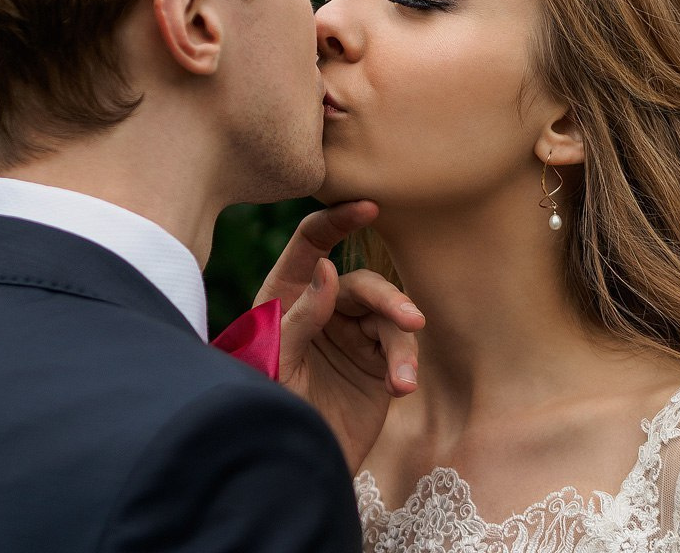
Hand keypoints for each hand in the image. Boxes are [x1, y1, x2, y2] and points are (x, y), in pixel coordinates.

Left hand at [257, 201, 422, 471]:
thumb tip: (328, 267)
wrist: (289, 473)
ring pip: (387, 317)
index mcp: (284, 298)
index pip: (311, 245)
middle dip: (388, 299)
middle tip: (410, 320)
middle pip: (361, 284)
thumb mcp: (277, 366)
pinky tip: (402, 387)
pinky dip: (405, 365)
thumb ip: (299, 318)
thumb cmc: (269, 413)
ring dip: (401, 343)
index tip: (368, 207)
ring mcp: (350, 335)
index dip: (337, 221)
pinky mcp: (375, 363)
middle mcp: (320, 309)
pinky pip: (399, 349)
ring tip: (403, 379)